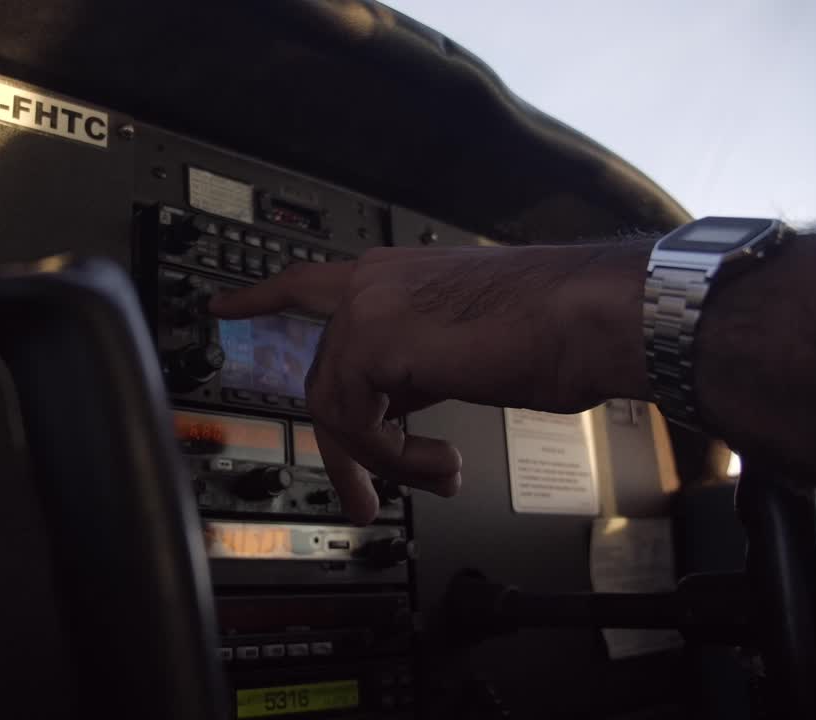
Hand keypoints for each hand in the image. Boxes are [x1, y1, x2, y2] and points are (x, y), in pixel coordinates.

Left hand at [208, 244, 649, 523]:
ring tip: (438, 473)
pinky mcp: (376, 339)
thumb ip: (413, 372)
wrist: (592, 318)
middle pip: (321, 378)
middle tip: (364, 500)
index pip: (306, 283)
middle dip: (346, 451)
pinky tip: (442, 460)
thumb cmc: (555, 332)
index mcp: (395, 279)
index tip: (224, 308)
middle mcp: (373, 286)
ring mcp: (370, 308)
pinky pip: (354, 421)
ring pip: (335, 407)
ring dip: (386, 460)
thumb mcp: (463, 354)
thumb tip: (393, 415)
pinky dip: (395, 457)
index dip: (260, 298)